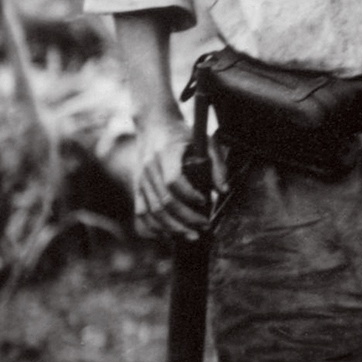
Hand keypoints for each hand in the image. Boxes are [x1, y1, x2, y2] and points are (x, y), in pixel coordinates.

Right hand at [133, 117, 216, 241]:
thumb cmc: (183, 134)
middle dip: (186, 219)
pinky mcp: (137, 189)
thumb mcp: (205, 141)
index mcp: (165, 154)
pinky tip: (169, 236)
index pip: (173, 181)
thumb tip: (224, 191)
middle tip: (205, 226)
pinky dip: (153, 229)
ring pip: (152, 212)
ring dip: (172, 228)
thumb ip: (217, 165)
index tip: (207, 201)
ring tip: (192, 236)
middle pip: (164, 202)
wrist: (153, 125)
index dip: (190, 195)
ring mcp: (140, 180)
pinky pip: (141, 215)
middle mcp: (148, 169)